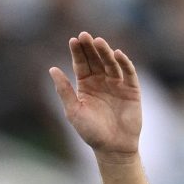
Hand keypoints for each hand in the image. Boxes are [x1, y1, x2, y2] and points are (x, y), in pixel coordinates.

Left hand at [50, 32, 142, 158]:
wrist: (113, 147)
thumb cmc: (91, 132)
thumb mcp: (73, 110)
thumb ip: (64, 90)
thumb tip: (52, 69)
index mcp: (86, 85)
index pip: (81, 64)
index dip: (78, 52)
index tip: (73, 40)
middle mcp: (101, 81)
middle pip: (96, 59)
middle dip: (90, 47)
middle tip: (84, 35)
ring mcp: (117, 84)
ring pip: (111, 63)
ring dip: (105, 52)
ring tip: (98, 41)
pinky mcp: (132, 89)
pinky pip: (128, 72)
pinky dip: (123, 62)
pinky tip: (116, 54)